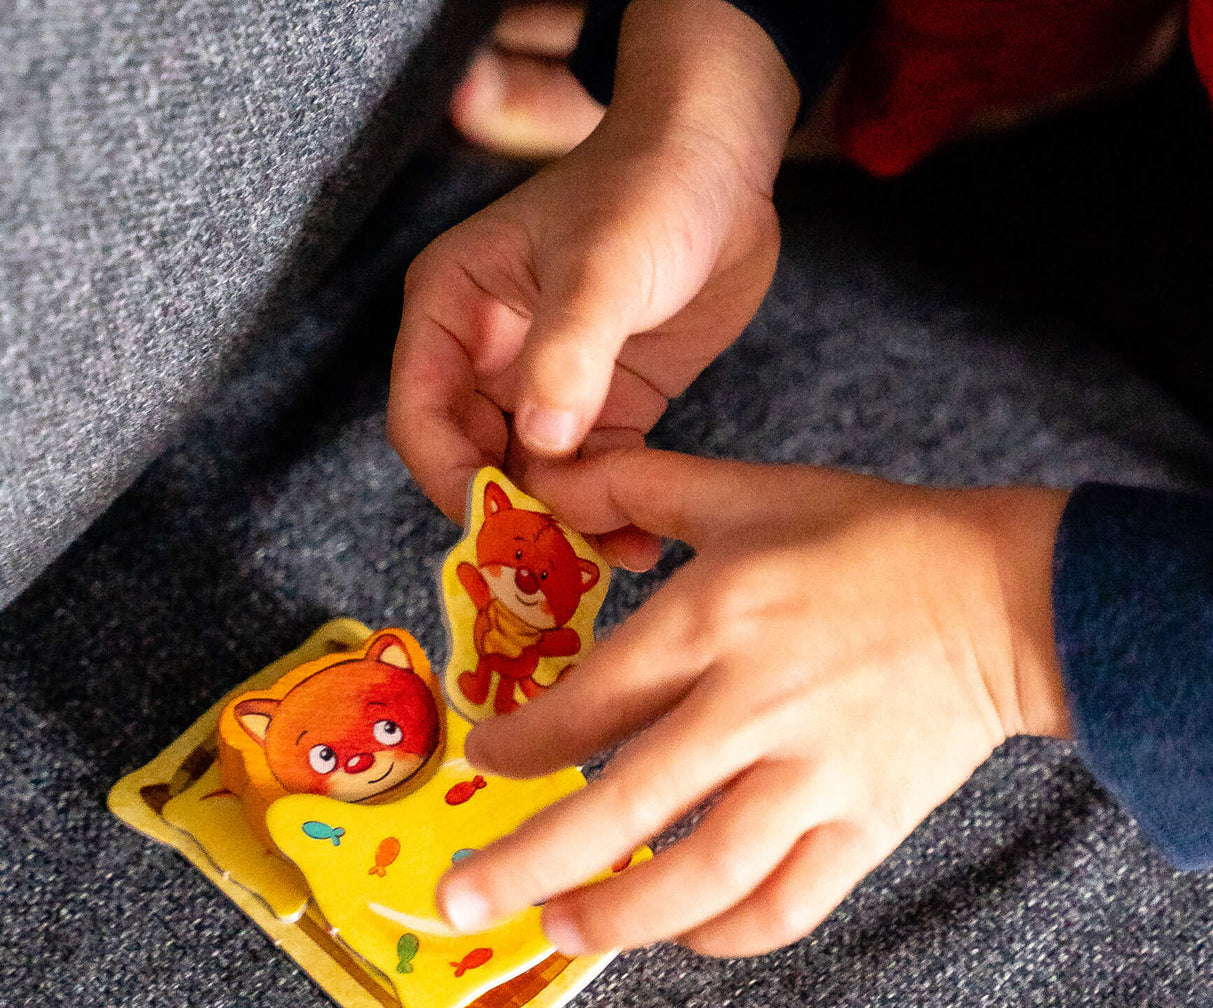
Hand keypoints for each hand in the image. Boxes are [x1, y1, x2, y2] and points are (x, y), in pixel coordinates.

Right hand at [388, 0, 798, 547]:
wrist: (723, 168)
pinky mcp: (606, 404)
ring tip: (612, 563)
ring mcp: (548, 385)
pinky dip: (609, 513)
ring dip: (567, 526)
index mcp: (453, 310)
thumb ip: (568, 355)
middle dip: (514, 515)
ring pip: (537, 479)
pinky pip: (594, 475)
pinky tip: (640, 545)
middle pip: (477, 461)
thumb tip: (541, 448)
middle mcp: (489, 356)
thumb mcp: (601, 265)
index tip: (499, 525)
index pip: (422, 418)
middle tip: (558, 569)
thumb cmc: (648, 188)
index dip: (452, 479)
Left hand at [437, 450, 1071, 957]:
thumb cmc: (874, 540)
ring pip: (701, 877)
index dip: (522, 743)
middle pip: (623, 811)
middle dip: (528, 865)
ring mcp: (816, 778)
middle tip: (461, 901)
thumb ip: (642, 484)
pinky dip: (726, 934)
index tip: (487, 760)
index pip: (590, 702)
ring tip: (559, 934)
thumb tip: (551, 479)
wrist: (1004, 596)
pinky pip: (786, 905)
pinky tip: (683, 934)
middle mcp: (755, 707)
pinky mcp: (868, 826)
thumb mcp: (752, 490)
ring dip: (618, 919)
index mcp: (716, 619)